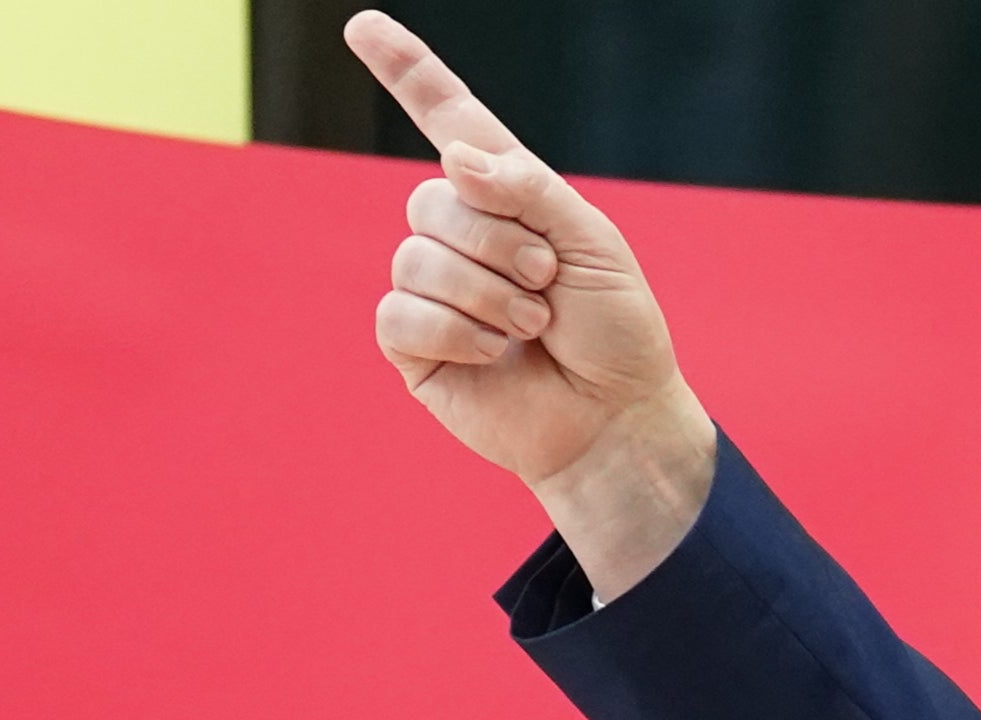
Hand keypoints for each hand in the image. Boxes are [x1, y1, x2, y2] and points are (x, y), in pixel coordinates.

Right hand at [348, 13, 714, 597]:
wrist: (617, 418)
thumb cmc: (614, 333)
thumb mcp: (592, 244)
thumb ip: (529, 189)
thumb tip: (455, 161)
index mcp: (503, 195)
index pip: (446, 119)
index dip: (407, 73)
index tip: (363, 25)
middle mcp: (458, 234)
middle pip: (432, 199)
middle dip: (501, 242)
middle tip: (548, 283)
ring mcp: (430, 288)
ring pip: (418, 258)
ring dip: (488, 294)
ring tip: (532, 327)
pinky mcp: (413, 345)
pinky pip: (401, 313)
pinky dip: (459, 333)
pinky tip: (494, 355)